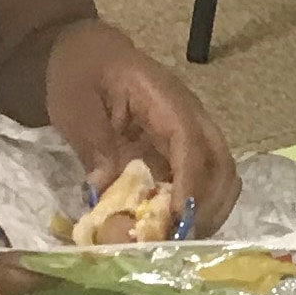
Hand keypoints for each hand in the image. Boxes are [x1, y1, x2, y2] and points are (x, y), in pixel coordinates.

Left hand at [43, 22, 238, 232]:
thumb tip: (105, 191)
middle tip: (178, 240)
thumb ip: (93, 145)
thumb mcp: (74, 104)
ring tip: (176, 240)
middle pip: (221, 163)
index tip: (179, 219)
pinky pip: (200, 181)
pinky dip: (193, 208)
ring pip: (220, 176)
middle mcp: (188, 115)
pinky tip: (170, 229)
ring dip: (206, 211)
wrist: (85, 54)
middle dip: (208, 206)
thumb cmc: (78, 73)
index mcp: (163, 98)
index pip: (191, 142)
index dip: (190, 183)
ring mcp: (188, 133)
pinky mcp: (179, 150)